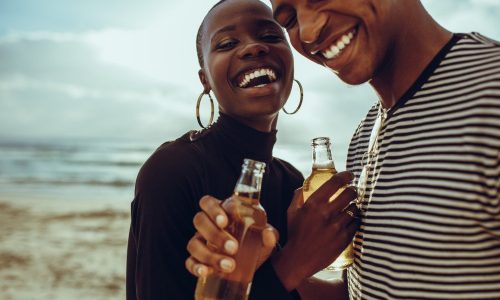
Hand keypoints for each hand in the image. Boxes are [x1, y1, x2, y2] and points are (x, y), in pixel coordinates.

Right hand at [185, 195, 278, 276]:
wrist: (252, 263)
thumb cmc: (256, 242)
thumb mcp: (265, 238)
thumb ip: (270, 235)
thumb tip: (267, 234)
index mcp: (222, 211)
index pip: (209, 203)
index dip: (213, 210)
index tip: (225, 222)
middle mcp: (208, 224)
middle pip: (199, 221)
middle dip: (214, 234)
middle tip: (233, 248)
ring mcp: (200, 242)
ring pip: (193, 243)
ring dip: (209, 255)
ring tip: (229, 265)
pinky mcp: (198, 260)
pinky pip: (189, 262)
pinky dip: (196, 267)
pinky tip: (207, 272)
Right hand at [272, 171, 359, 290]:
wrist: (299, 259)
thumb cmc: (295, 234)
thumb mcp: (292, 212)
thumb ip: (298, 196)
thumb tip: (304, 184)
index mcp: (313, 204)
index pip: (334, 183)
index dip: (345, 176)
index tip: (349, 175)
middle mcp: (326, 214)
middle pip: (349, 194)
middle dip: (352, 191)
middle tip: (351, 192)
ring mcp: (337, 227)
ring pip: (355, 209)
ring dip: (353, 207)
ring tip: (349, 208)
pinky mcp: (344, 238)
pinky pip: (356, 223)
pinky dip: (354, 221)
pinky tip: (349, 221)